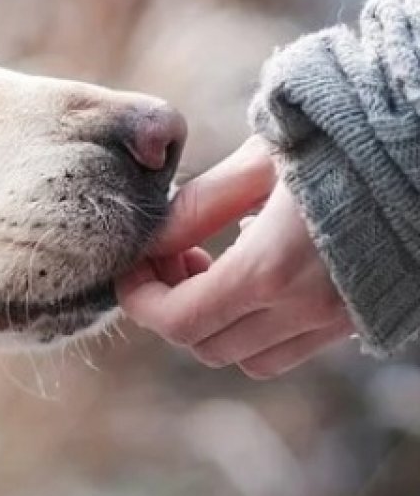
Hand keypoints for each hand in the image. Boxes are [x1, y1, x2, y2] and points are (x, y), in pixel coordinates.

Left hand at [117, 137, 354, 378]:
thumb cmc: (344, 138)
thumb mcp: (260, 159)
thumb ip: (199, 206)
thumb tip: (151, 241)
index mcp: (271, 270)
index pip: (177, 321)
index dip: (140, 299)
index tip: (133, 265)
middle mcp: (306, 310)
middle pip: (205, 345)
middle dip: (172, 307)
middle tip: (173, 256)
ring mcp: (339, 320)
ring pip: (248, 357)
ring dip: (215, 322)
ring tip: (214, 263)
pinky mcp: (363, 318)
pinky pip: (292, 348)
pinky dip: (259, 326)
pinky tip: (262, 270)